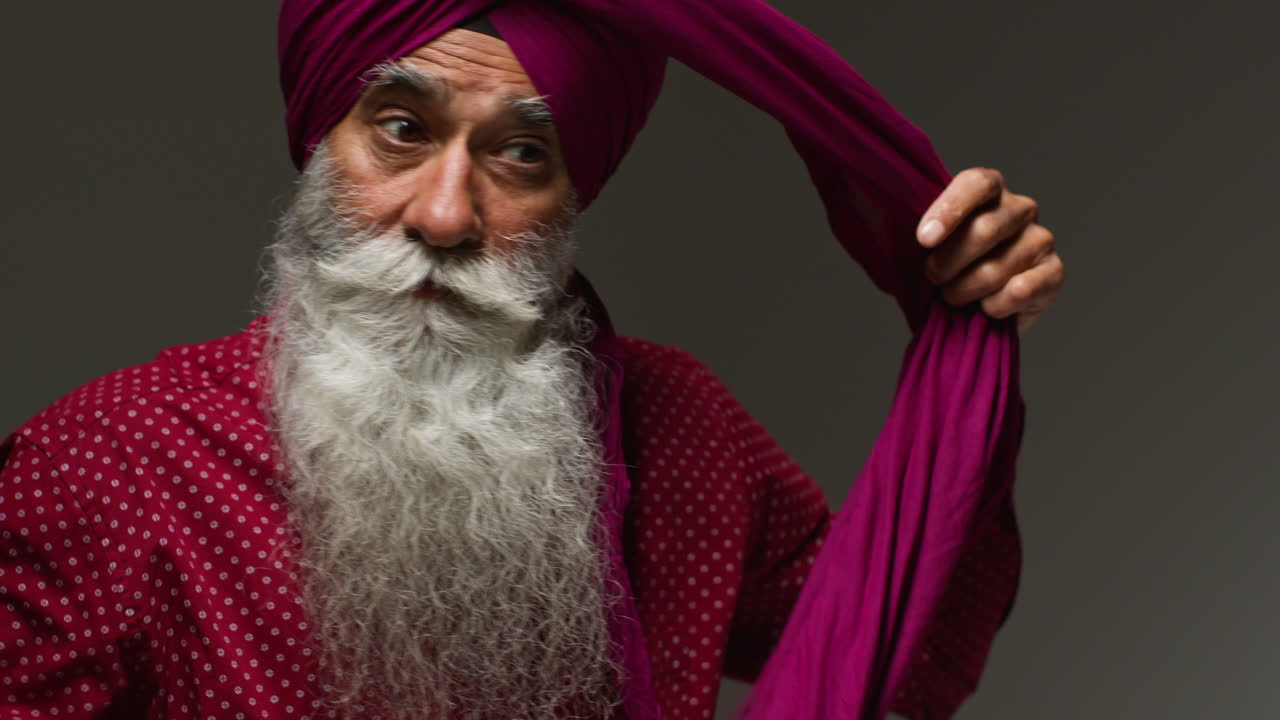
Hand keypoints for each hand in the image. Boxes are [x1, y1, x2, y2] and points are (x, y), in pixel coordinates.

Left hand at [916, 167, 1064, 333]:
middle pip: (985, 230)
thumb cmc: (944, 267)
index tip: (924, 240)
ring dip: (965, 290)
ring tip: (954, 296)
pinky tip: (985, 308)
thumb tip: (918, 235)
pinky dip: (995, 305)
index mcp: (987, 189)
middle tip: (933, 278)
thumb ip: (923, 234)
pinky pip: (1023, 290)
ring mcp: (1040, 239)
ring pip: (998, 267)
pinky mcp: (1053, 273)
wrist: (969, 307)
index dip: (949, 210)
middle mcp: (1019, 208)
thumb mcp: (923, 246)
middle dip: (948, 263)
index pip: (977, 184)